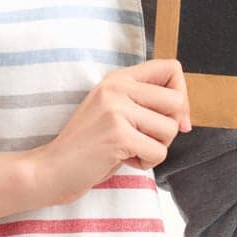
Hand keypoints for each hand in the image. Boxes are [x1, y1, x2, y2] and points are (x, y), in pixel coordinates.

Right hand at [27, 58, 191, 206]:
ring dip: (156, 148)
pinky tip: (124, 160)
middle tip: (147, 139)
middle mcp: (117, 87)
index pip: (170, 68)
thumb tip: (185, 117)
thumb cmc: (88, 145)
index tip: (172, 117)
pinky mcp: (118, 134)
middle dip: (170, 128)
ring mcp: (116, 109)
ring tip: (130, 150)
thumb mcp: (113, 111)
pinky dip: (146, 163)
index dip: (181, 94)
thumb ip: (143, 104)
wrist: (52, 168)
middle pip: (176, 101)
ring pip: (170, 129)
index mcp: (118, 78)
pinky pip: (158, 152)